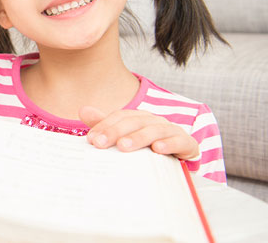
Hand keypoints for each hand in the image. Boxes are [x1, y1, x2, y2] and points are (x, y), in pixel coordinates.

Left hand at [79, 106, 198, 159]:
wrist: (179, 159)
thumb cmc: (146, 148)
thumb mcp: (125, 137)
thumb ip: (105, 125)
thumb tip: (82, 110)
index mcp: (138, 117)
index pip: (119, 117)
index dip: (104, 125)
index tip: (91, 139)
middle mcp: (153, 120)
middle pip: (134, 122)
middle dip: (115, 131)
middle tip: (100, 143)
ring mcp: (171, 130)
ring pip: (154, 130)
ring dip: (138, 137)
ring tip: (123, 147)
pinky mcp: (186, 143)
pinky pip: (179, 141)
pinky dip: (169, 144)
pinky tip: (158, 149)